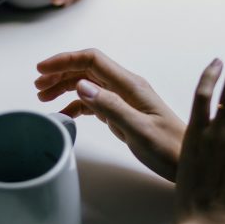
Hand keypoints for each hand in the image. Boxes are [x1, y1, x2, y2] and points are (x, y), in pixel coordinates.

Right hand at [36, 49, 183, 180]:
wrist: (187, 163)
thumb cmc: (168, 149)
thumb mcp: (139, 130)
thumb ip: (111, 107)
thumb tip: (81, 85)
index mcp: (131, 85)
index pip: (92, 60)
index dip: (65, 60)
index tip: (41, 69)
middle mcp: (127, 88)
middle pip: (87, 69)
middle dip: (60, 73)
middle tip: (38, 87)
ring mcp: (125, 100)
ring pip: (89, 84)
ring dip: (65, 87)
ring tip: (45, 98)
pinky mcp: (123, 114)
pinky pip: (95, 102)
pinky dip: (77, 105)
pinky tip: (65, 115)